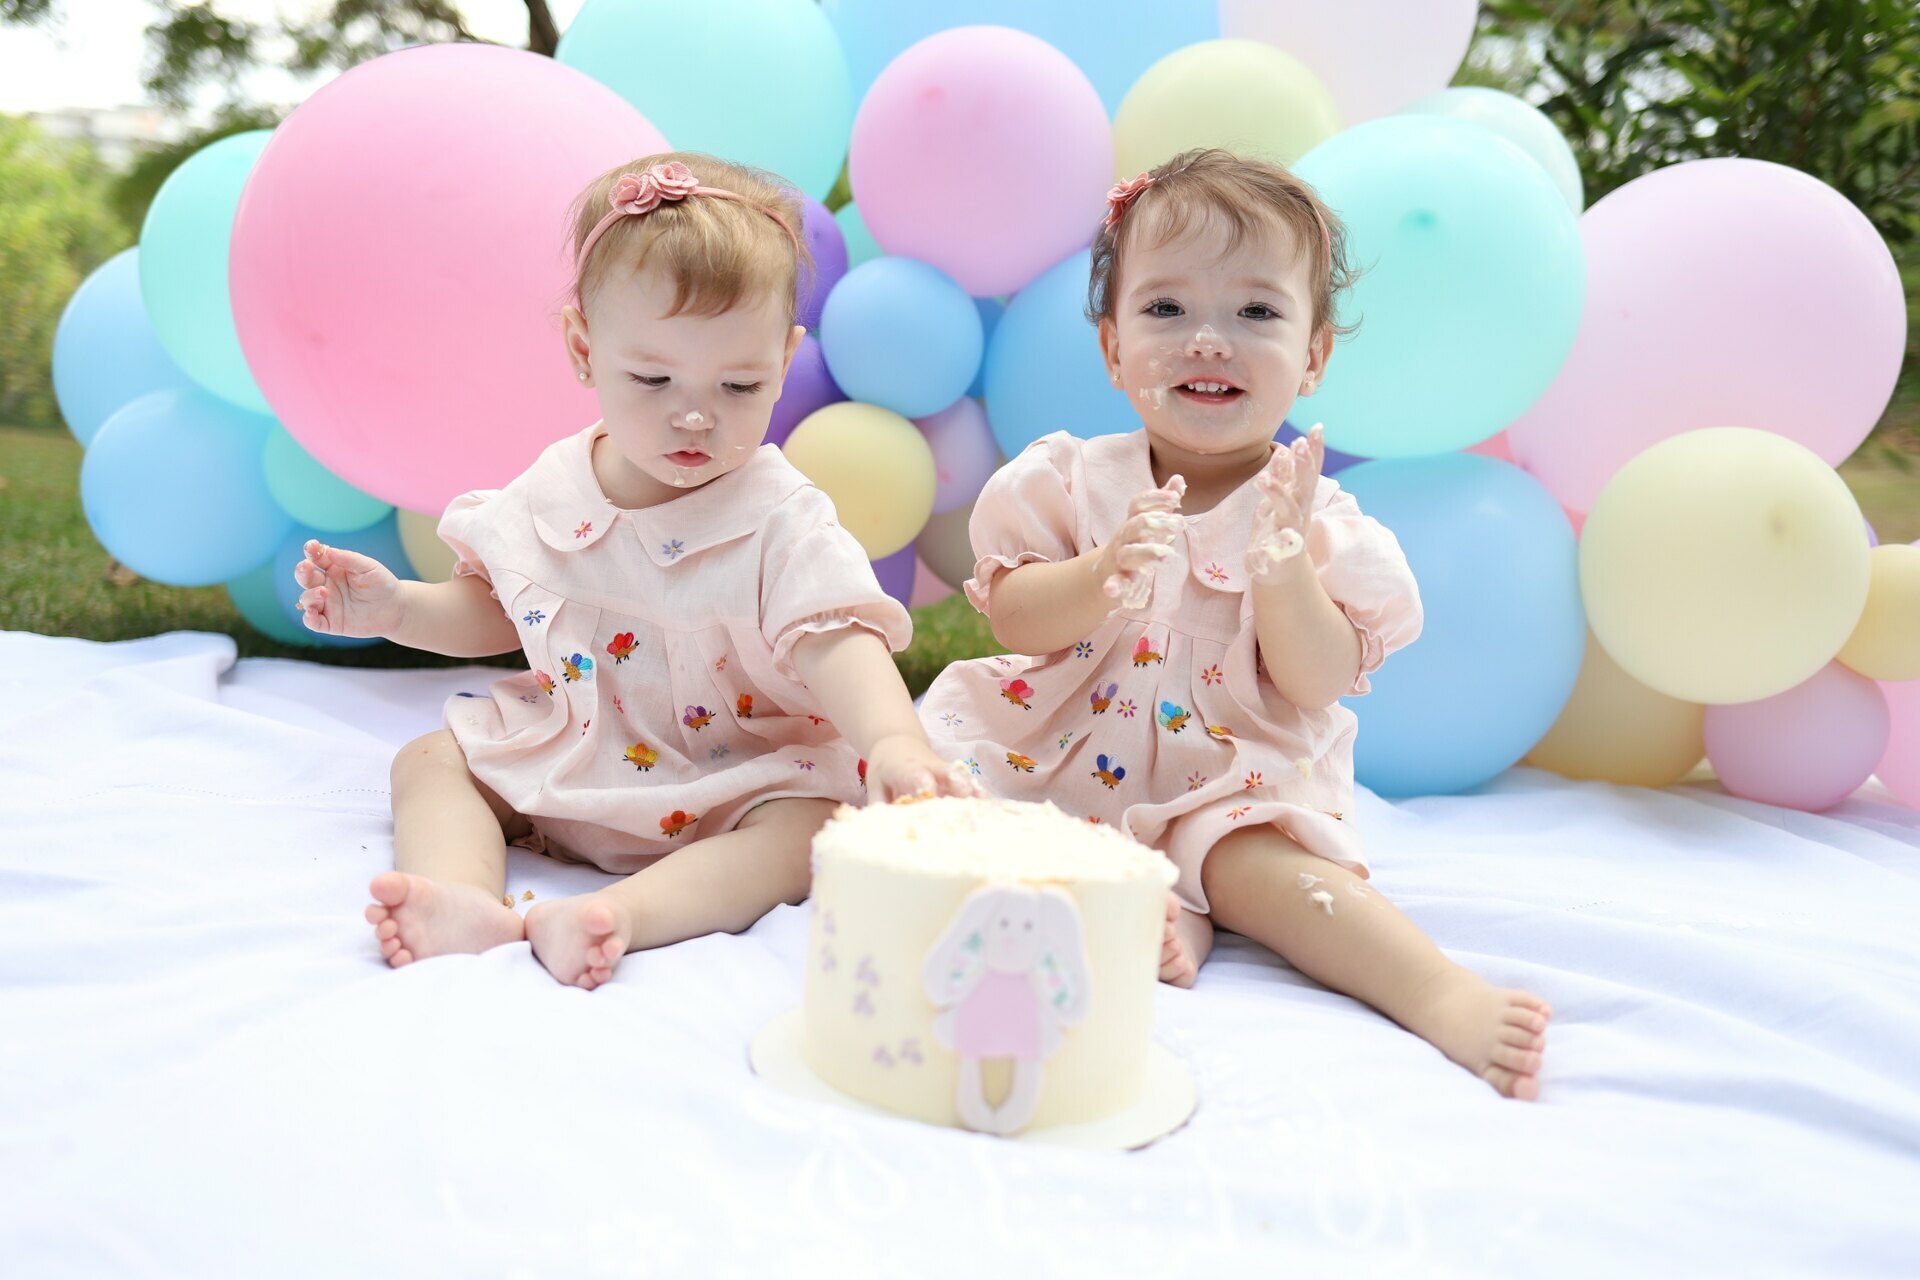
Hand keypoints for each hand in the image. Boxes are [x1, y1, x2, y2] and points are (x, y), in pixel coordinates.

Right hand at [292, 539, 404, 637]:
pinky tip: (311, 612)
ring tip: (323, 592)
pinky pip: (313, 622)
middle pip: (305, 577)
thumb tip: (327, 551)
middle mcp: (326, 585)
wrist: (396, 608)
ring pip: (306, 599)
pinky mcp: (331, 622)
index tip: (312, 547)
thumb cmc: (382, 583)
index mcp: (334, 568)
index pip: (316, 558)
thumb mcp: (368, 567)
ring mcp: (327, 604)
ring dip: (310, 595)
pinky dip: (308, 618)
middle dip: (302, 571)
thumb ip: (348, 558)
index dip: (311, 551)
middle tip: (306, 567)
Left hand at [864, 734, 986, 804]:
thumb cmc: (886, 770)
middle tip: (965, 798)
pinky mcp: (957, 777)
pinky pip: (971, 786)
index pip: (914, 774)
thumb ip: (880, 807)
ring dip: (975, 793)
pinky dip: (981, 797)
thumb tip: (884, 831)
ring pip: (963, 778)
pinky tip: (992, 811)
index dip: (921, 783)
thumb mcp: (876, 786)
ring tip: (987, 810)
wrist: (899, 744)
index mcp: (904, 767)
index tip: (927, 794)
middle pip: (946, 773)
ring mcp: (946, 771)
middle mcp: (929, 766)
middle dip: (956, 784)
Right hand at [1095, 474, 1185, 610]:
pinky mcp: (1118, 582)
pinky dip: (1112, 586)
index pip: (1138, 504)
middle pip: (1135, 525)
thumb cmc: (1135, 545)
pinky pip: (1114, 583)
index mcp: (1132, 523)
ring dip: (1146, 552)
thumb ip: (1164, 504)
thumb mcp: (1149, 524)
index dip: (1155, 498)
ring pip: (1128, 553)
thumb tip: (1179, 479)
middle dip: (1156, 522)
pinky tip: (1112, 589)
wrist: (1105, 574)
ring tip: (1168, 555)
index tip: (1176, 497)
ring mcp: (1119, 559)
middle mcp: (1124, 538)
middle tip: (1180, 525)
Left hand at [1246, 424, 1324, 581]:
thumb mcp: (1277, 499)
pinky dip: (1281, 542)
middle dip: (1303, 465)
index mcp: (1299, 498)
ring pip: (1289, 510)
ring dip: (1278, 494)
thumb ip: (1283, 476)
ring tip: (1263, 478)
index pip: (1309, 470)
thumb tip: (1286, 448)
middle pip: (1305, 486)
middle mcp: (1299, 512)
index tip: (1317, 427)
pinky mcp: (1280, 553)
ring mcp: (1291, 532)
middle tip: (1300, 443)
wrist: (1278, 571)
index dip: (1315, 450)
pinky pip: (1281, 546)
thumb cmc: (1276, 530)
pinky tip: (1278, 537)